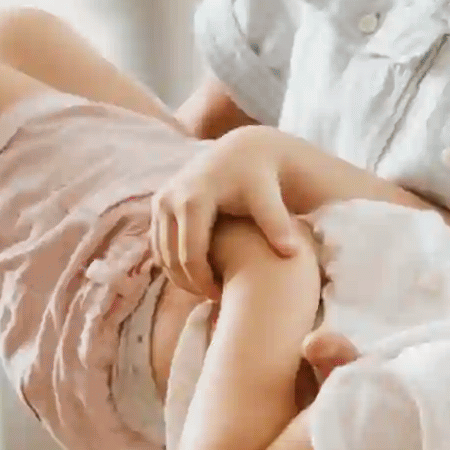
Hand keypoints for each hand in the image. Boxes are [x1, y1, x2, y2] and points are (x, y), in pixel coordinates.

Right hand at [150, 129, 306, 299]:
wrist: (244, 151)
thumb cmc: (261, 179)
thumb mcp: (269, 198)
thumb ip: (277, 224)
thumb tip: (291, 253)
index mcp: (193, 200)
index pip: (190, 255)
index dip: (204, 282)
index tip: (221, 297)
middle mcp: (169, 199)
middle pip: (171, 257)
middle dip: (189, 282)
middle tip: (213, 298)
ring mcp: (160, 200)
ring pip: (161, 253)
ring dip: (178, 275)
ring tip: (207, 288)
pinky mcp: (158, 203)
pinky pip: (158, 244)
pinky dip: (173, 262)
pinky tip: (198, 273)